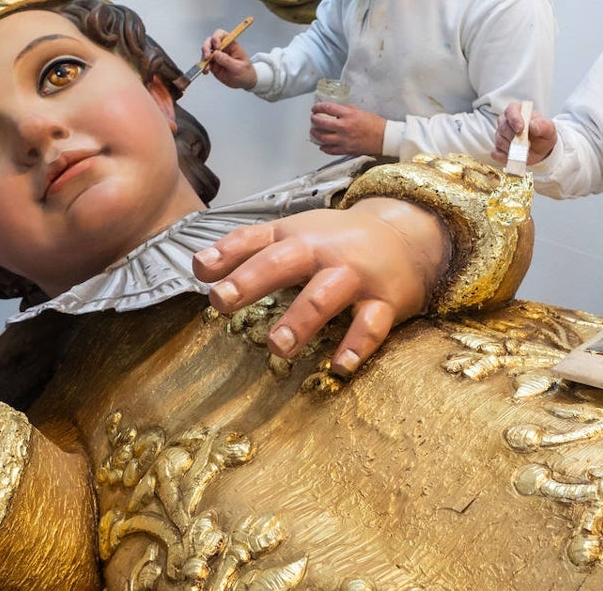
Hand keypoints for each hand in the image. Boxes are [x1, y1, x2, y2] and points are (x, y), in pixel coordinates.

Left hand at [193, 197, 448, 376]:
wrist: (405, 235)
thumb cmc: (334, 241)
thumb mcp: (292, 234)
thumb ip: (246, 248)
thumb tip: (198, 267)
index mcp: (295, 236)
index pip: (257, 240)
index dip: (227, 253)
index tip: (200, 270)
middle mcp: (322, 253)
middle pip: (285, 262)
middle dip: (253, 280)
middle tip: (222, 301)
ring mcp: (354, 277)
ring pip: (326, 296)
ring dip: (300, 320)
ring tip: (276, 346)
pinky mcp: (384, 301)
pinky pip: (371, 325)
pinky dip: (356, 346)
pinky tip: (339, 367)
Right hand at [201, 28, 255, 88]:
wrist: (245, 82)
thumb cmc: (246, 72)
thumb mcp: (239, 67)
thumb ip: (227, 60)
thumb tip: (216, 53)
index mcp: (231, 45)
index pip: (221, 35)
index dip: (216, 38)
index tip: (217, 47)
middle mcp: (223, 48)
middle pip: (210, 41)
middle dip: (206, 47)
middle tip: (207, 57)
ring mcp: (217, 56)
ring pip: (205, 52)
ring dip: (204, 58)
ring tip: (207, 67)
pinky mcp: (213, 64)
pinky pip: (205, 63)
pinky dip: (203, 66)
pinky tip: (206, 71)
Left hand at [310, 102, 384, 155]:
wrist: (384, 138)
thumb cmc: (376, 124)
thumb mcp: (360, 112)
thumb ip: (347, 110)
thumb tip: (337, 110)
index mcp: (349, 115)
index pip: (328, 108)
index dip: (318, 107)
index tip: (315, 108)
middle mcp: (344, 127)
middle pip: (321, 123)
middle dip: (314, 120)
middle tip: (313, 118)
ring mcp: (344, 140)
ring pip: (322, 138)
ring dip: (315, 134)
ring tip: (314, 131)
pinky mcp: (346, 150)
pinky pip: (330, 150)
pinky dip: (324, 148)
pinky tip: (322, 145)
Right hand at [492, 101, 556, 165]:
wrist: (541, 148)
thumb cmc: (543, 134)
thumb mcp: (548, 128)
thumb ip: (542, 125)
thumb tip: (532, 125)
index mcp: (518, 111)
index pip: (510, 111)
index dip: (514, 119)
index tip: (520, 129)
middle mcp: (506, 122)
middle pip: (503, 128)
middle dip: (515, 138)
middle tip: (528, 145)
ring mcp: (500, 135)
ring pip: (500, 142)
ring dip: (513, 149)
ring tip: (526, 151)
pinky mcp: (498, 149)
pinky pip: (497, 154)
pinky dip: (506, 157)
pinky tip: (516, 156)